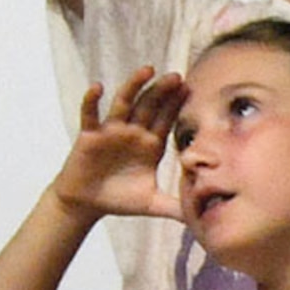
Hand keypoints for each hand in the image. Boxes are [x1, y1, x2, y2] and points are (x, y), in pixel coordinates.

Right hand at [51, 70, 185, 221]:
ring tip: (147, 70)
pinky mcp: (90, 135)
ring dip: (134, 86)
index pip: (166, 120)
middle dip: (163, 91)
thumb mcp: (153, 204)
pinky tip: (98, 87)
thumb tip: (201, 219)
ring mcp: (111, 131)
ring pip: (124, 103)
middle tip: (177, 76)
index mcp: (150, 145)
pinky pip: (90, 114)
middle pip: (150, 106)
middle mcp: (133, 133)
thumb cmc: (120, 200)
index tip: (190, 89)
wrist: (88, 203)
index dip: (177, 106)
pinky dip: (91, 101)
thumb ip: (176, 207)